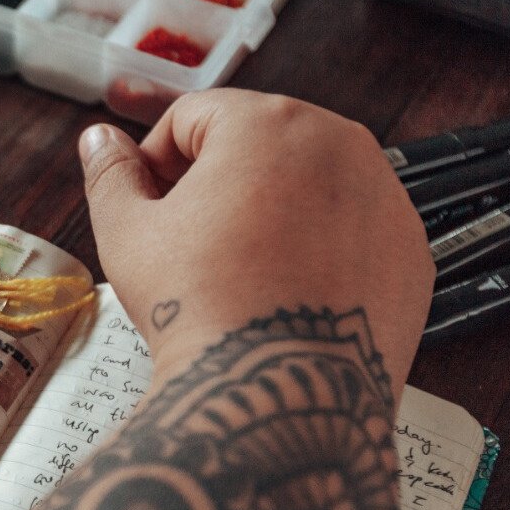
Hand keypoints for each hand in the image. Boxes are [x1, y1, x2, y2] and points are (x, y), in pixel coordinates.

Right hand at [79, 90, 431, 399]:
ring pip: (310, 185)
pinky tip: (284, 292)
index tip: (148, 206)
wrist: (272, 391)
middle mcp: (339, 143)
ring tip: (237, 273)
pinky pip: (353, 231)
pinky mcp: (409, 249)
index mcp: (266, 123)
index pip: (194, 118)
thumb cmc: (201, 310)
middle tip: (189, 245)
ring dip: (271, 213)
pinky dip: (321, 250)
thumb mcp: (129, 235)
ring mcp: (384, 195)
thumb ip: (110, 174)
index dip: (155, 162)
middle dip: (217, 184)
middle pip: (258, 143)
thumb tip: (99, 142)